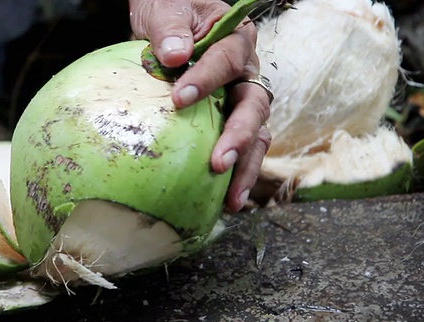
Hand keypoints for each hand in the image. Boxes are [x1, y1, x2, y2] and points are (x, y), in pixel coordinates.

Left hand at [129, 0, 271, 212]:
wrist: (167, 21)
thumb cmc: (169, 9)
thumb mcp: (166, 8)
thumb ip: (170, 27)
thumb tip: (175, 56)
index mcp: (237, 39)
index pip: (227, 60)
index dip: (207, 79)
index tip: (179, 99)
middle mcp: (247, 72)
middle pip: (254, 106)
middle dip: (239, 136)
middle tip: (219, 163)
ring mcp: (241, 98)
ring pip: (256, 133)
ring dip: (245, 165)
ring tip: (231, 200)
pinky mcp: (230, 119)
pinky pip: (241, 146)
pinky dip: (236, 173)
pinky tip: (224, 200)